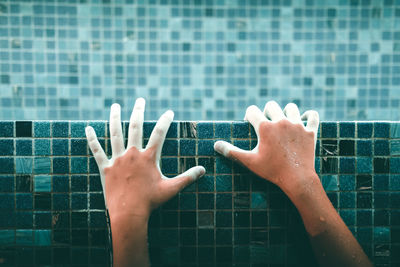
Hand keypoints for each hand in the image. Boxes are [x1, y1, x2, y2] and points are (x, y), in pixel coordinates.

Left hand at [85, 98, 204, 218]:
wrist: (128, 214)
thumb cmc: (150, 201)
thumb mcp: (172, 189)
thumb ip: (188, 177)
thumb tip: (203, 170)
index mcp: (148, 157)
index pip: (159, 134)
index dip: (165, 121)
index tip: (169, 112)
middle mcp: (132, 154)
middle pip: (135, 127)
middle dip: (138, 111)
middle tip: (140, 100)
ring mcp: (117, 160)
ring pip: (115, 133)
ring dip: (115, 118)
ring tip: (116, 105)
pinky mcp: (106, 168)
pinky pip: (97, 151)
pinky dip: (92, 139)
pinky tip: (88, 128)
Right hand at [214, 101, 318, 196]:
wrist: (297, 179)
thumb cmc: (271, 170)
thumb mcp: (249, 161)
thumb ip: (231, 152)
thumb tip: (216, 145)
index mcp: (265, 127)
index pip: (252, 110)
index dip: (248, 115)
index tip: (249, 122)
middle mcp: (281, 121)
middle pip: (271, 105)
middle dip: (266, 111)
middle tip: (266, 123)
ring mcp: (297, 125)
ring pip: (291, 107)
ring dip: (286, 111)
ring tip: (283, 121)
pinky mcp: (310, 131)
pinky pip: (312, 115)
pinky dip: (309, 115)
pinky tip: (304, 120)